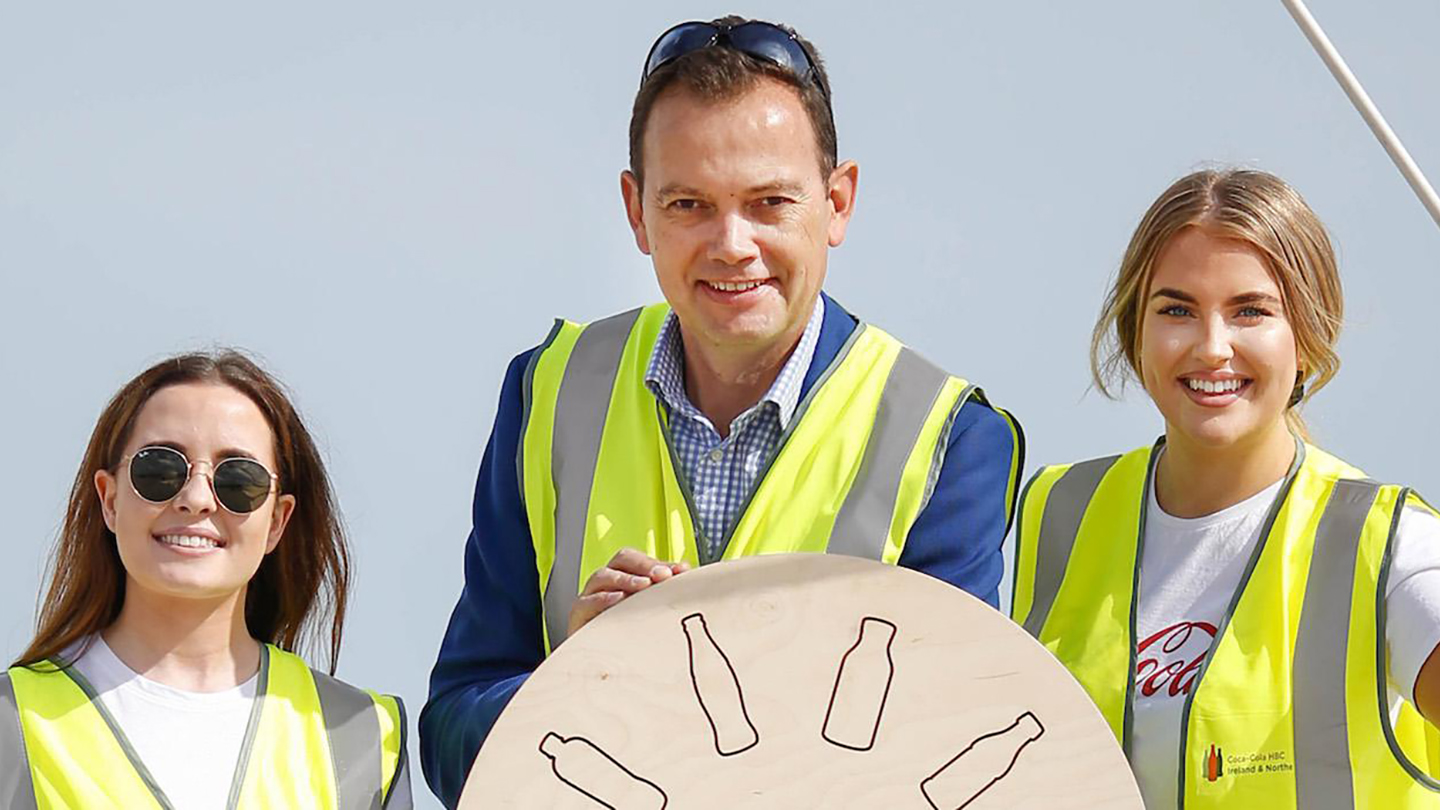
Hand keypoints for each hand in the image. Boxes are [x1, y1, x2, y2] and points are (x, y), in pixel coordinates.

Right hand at [567, 548, 689, 637]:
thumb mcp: (646, 612)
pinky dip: (602, 599)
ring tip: (644, 585)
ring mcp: (591, 596)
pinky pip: (586, 601)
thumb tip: (687, 579)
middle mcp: (608, 582)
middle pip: (623, 559)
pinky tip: (618, 599)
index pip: (642, 560)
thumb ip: (663, 595)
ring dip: (626, 579)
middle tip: (663, 576)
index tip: (681, 570)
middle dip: (644, 565)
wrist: (597, 660)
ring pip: (603, 576)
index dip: (661, 562)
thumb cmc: (624, 633)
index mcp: (625, 577)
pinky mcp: (579, 615)